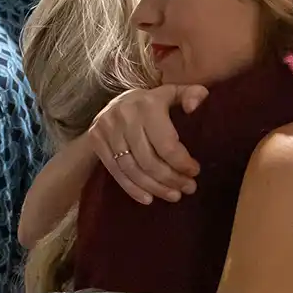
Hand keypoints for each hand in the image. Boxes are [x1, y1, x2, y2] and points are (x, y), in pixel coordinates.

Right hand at [87, 85, 208, 204]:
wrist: (113, 103)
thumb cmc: (151, 103)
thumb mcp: (172, 93)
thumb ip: (191, 94)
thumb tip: (195, 106)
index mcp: (148, 104)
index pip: (166, 144)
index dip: (182, 162)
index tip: (195, 172)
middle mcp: (125, 116)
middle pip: (149, 160)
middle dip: (171, 179)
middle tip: (188, 188)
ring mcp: (107, 129)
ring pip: (132, 169)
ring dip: (154, 187)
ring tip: (173, 196)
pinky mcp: (96, 140)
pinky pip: (115, 171)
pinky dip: (132, 189)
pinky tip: (148, 198)